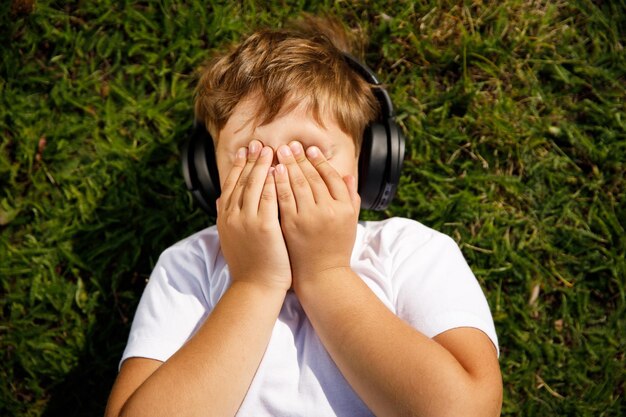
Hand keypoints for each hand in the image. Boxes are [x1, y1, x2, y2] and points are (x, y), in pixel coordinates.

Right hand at [216, 140, 291, 291]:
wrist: (255, 289)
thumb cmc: (248, 266)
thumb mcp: (231, 239)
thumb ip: (225, 217)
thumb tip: (219, 200)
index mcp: (225, 218)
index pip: (230, 185)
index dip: (238, 166)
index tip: (244, 151)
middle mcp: (232, 217)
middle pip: (242, 181)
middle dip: (251, 160)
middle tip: (258, 142)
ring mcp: (247, 221)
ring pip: (254, 185)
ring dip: (262, 165)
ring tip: (271, 150)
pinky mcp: (263, 227)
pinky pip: (269, 198)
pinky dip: (273, 182)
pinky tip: (279, 170)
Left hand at [273, 141, 359, 285]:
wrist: (322, 276)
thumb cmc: (335, 249)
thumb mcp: (349, 223)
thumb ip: (350, 198)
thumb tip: (348, 175)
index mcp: (345, 207)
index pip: (331, 176)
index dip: (319, 161)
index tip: (310, 150)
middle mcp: (329, 210)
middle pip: (312, 176)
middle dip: (300, 158)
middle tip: (290, 144)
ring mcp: (310, 217)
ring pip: (297, 184)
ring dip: (287, 165)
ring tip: (279, 152)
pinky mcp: (292, 225)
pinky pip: (283, 198)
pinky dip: (277, 182)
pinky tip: (272, 171)